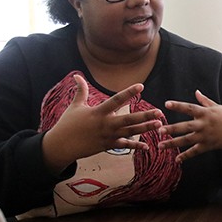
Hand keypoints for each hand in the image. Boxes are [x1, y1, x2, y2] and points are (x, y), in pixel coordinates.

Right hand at [42, 74, 162, 173]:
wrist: (61, 146)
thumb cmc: (68, 124)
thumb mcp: (75, 106)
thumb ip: (81, 91)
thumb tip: (77, 75)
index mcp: (98, 112)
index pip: (116, 100)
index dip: (129, 93)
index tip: (141, 86)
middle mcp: (105, 124)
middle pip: (128, 119)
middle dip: (144, 116)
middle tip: (159, 112)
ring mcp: (108, 136)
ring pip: (130, 132)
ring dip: (145, 129)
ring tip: (159, 124)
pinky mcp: (108, 146)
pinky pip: (124, 146)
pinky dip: (135, 146)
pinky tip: (147, 146)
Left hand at [159, 90, 221, 162]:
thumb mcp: (217, 107)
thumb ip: (205, 101)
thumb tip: (196, 92)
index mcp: (206, 112)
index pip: (189, 108)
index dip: (178, 105)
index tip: (166, 104)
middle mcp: (204, 124)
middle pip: (185, 126)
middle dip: (172, 128)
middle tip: (159, 130)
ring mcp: (206, 136)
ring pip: (187, 140)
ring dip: (173, 143)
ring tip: (160, 146)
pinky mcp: (209, 145)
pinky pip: (195, 151)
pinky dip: (186, 156)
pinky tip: (176, 159)